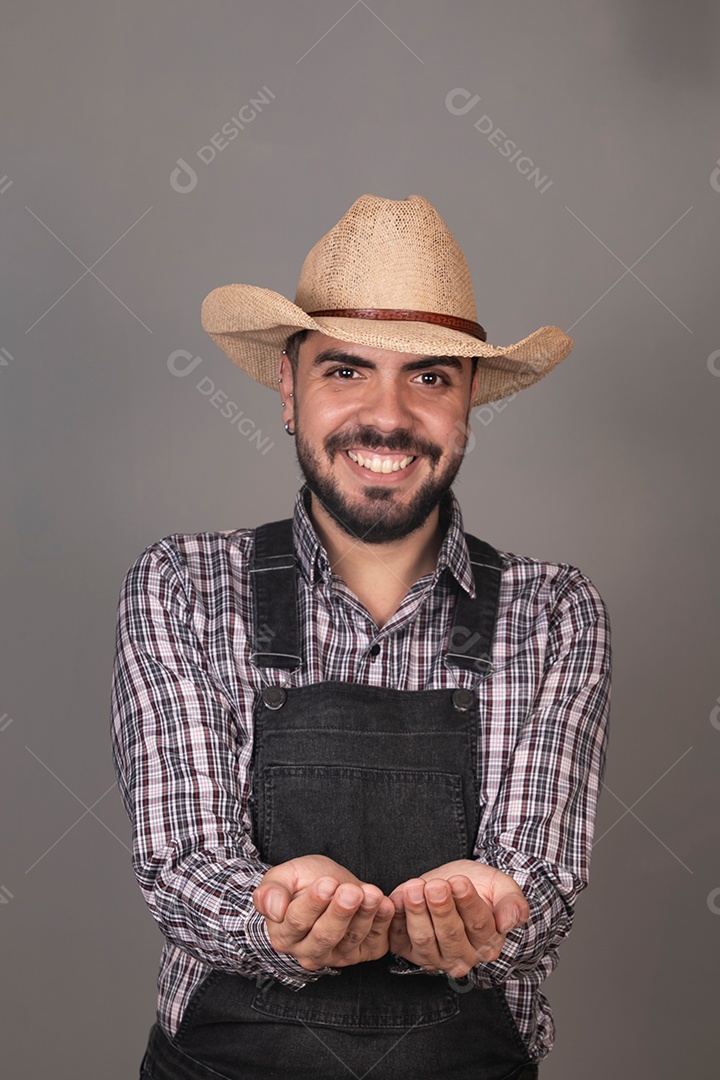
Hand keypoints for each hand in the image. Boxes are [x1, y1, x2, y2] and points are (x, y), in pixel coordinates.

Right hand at [253, 855, 393, 970]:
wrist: (327, 887)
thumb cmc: (302, 882)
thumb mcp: (282, 877)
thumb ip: (270, 892)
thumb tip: (274, 912)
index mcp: (284, 934)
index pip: (298, 922)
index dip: (313, 903)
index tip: (326, 884)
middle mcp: (309, 952)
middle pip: (325, 936)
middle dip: (340, 913)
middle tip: (351, 891)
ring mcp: (337, 956)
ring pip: (351, 939)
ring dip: (364, 916)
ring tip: (371, 893)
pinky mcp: (362, 953)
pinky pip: (374, 942)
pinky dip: (382, 923)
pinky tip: (385, 904)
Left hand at [388, 859, 529, 977]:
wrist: (454, 885)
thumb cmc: (480, 887)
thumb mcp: (502, 887)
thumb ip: (513, 904)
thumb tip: (509, 923)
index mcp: (488, 943)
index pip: (479, 925)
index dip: (469, 904)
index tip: (460, 882)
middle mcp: (462, 957)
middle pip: (450, 935)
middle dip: (441, 908)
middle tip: (436, 885)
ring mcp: (433, 957)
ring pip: (424, 939)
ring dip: (417, 912)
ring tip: (415, 887)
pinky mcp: (407, 950)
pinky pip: (398, 938)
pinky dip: (395, 919)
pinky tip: (396, 899)